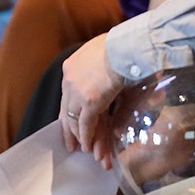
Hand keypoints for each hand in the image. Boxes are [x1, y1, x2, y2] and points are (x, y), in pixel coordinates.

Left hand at [60, 33, 128, 165]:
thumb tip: (112, 82)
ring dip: (78, 135)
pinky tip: (88, 147)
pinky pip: (84, 124)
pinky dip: (86, 136)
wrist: (128, 46)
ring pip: (73, 118)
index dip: (71, 108)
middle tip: (70, 141)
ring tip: (80, 148)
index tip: (72, 118)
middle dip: (69, 126)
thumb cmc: (125, 46)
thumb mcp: (108, 57)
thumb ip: (104, 69)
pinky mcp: (89, 101)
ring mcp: (77, 90)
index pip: (69, 93)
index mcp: (72, 65)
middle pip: (67, 108)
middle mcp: (69, 78)